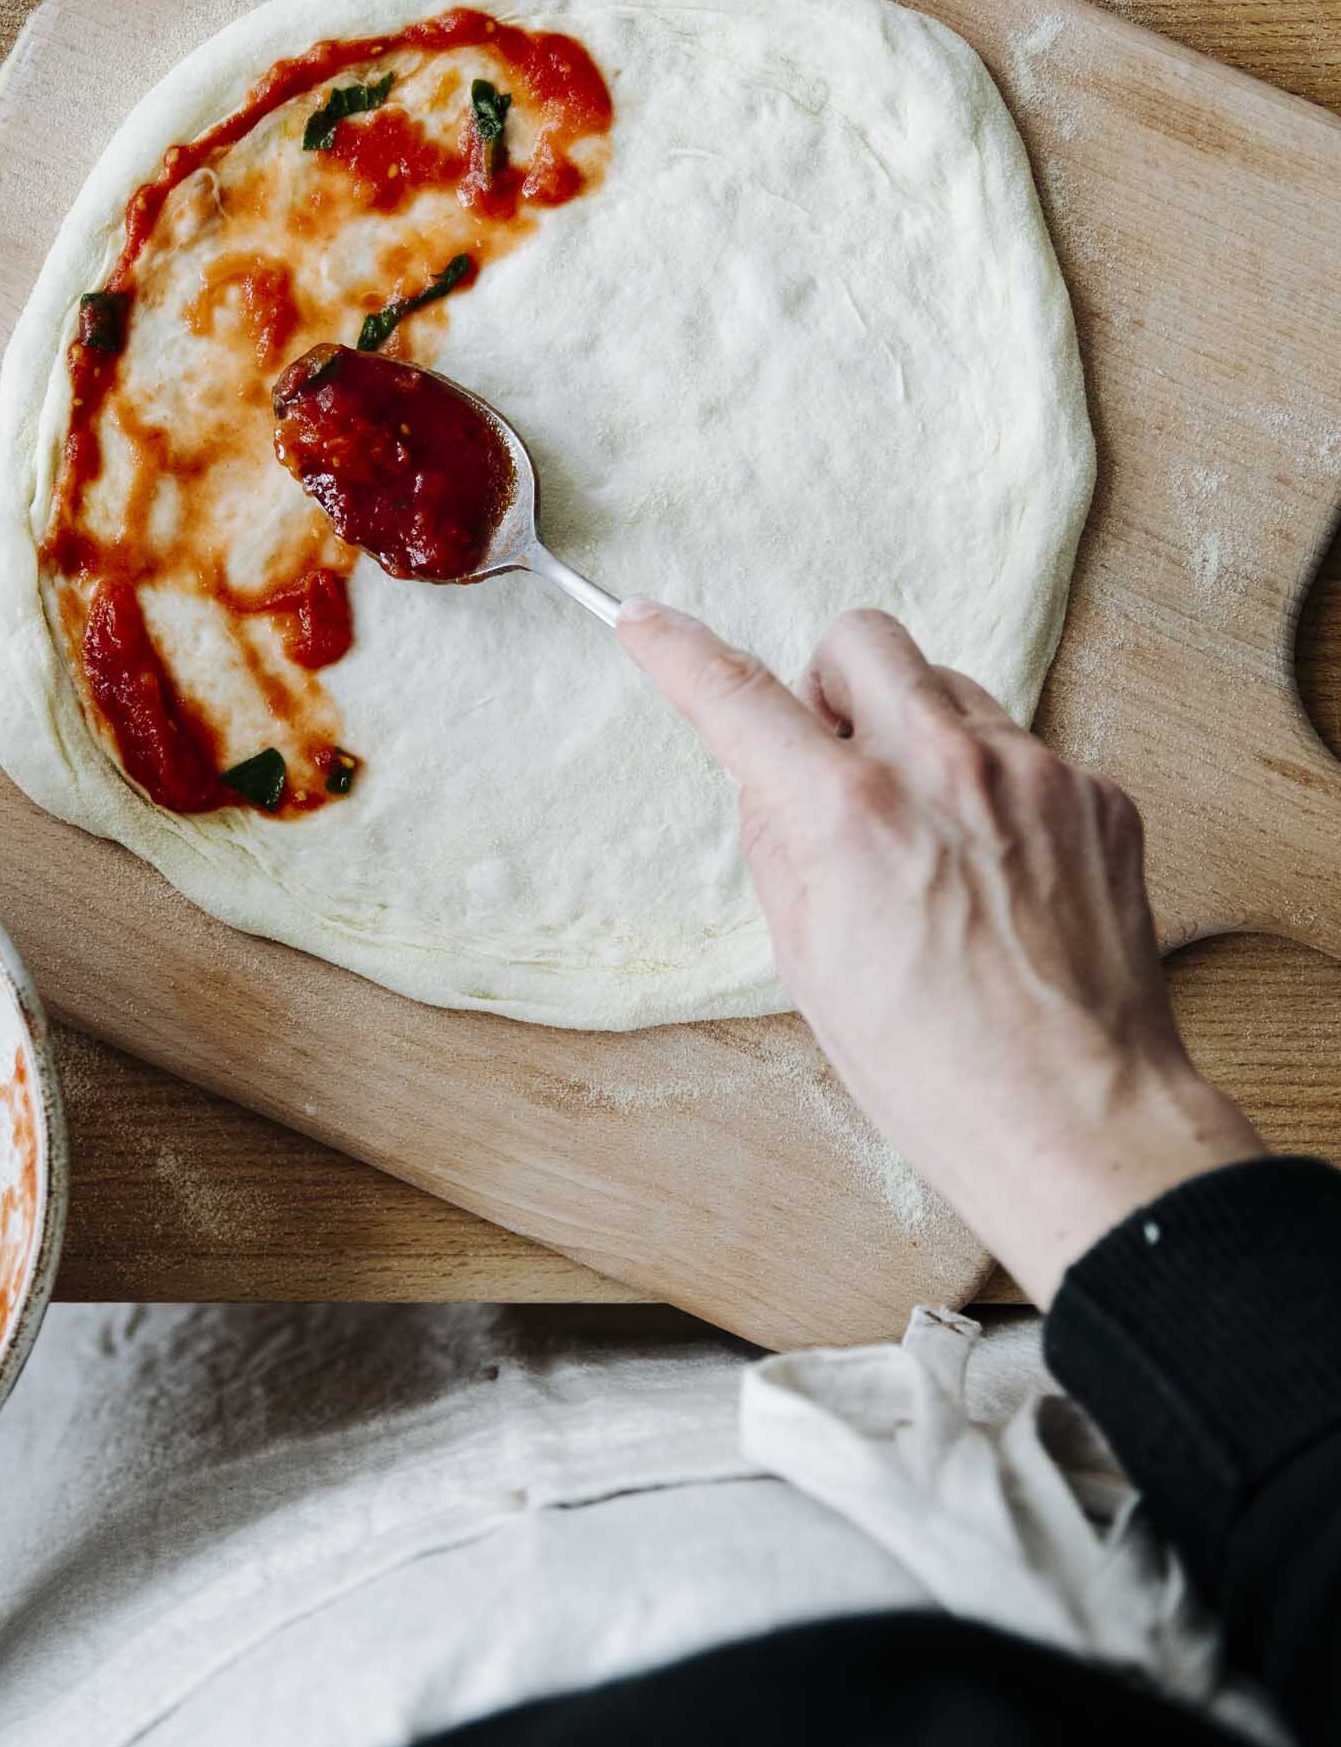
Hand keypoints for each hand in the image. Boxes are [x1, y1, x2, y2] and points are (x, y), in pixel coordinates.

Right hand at [618, 600, 1260, 1303]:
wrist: (1077, 1121)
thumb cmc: (937, 1068)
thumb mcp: (809, 962)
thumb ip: (780, 846)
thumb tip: (773, 781)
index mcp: (853, 816)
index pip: (741, 700)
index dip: (679, 654)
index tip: (648, 624)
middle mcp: (948, 769)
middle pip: (863, 640)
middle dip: (831, 683)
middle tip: (833, 758)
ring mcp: (1037, 775)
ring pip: (952, 693)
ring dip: (920, 739)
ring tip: (930, 846)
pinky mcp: (1099, 798)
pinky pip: (1026, 753)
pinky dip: (996, 793)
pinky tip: (999, 879)